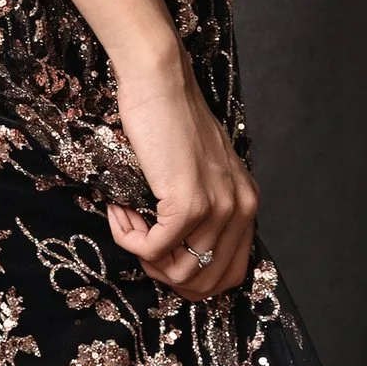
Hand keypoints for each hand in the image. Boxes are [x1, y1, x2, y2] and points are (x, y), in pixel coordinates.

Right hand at [106, 45, 259, 297]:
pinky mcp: (189, 203)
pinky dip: (129, 238)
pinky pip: (155, 248)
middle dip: (164, 274)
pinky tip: (120, 212)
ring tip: (128, 218)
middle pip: (205, 282)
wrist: (160, 83)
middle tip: (139, 243)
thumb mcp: (201, 171)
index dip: (189, 279)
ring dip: (142, 253)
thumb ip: (204, 207)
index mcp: (246, 204)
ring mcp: (217, 207)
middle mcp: (240, 209)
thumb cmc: (171, 120)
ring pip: (178, 270)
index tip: (160, 257)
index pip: (230, 274)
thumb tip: (176, 252)